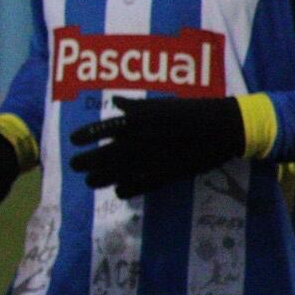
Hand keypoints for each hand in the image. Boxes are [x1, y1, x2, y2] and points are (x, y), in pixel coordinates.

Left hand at [69, 96, 245, 198]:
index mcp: (139, 120)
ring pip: (119, 172)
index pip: (104, 128)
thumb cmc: (190, 111)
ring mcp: (153, 158)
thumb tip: (115, 102)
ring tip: (89, 181)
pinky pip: (141, 185)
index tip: (72, 139)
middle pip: (106, 154)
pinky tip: (119, 192)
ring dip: (102, 178)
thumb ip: (135, 107)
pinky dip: (128, 189)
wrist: (222, 127)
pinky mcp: (167, 173)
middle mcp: (141, 140)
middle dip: (87, 160)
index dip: (86, 134)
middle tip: (74, 165)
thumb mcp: (160, 104)